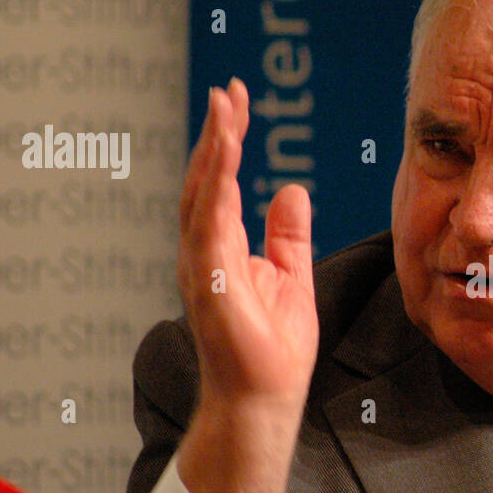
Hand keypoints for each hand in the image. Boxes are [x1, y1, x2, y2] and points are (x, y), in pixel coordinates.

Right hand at [175, 78, 318, 492]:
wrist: (263, 400)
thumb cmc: (272, 349)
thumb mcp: (290, 276)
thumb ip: (286, 233)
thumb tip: (290, 188)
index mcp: (220, 248)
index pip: (220, 183)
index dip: (227, 140)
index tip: (238, 101)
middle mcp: (203, 252)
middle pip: (205, 179)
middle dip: (216, 133)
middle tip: (229, 91)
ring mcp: (202, 266)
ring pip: (202, 193)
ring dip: (213, 148)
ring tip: (226, 108)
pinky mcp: (210, 281)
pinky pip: (210, 222)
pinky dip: (216, 184)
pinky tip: (227, 153)